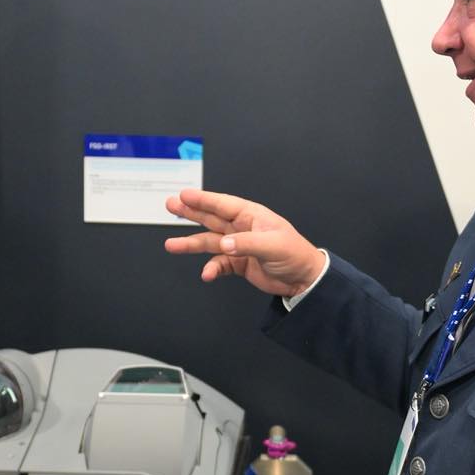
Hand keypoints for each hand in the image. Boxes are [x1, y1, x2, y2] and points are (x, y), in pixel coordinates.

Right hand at [164, 189, 323, 297]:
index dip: (203, 199)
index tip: (184, 195)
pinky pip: (218, 264)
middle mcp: (242, 228)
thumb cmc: (295, 255)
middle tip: (171, 206)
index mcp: (252, 216)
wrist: (303, 279)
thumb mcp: (273, 245)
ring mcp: (238, 246)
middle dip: (190, 212)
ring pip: (209, 241)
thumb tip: (224, 244)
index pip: (223, 204)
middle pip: (211, 217)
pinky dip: (211, 269)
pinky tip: (206, 274)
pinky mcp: (238, 263)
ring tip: (172, 245)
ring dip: (190, 244)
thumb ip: (247, 244)